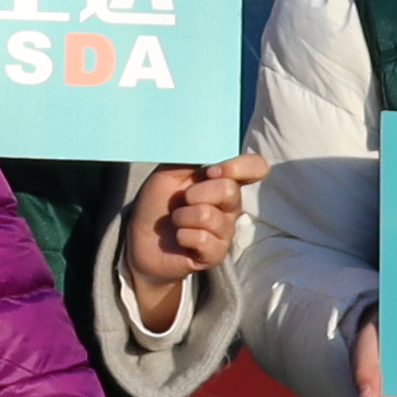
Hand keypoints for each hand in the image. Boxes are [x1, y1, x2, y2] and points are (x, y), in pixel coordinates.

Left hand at [117, 152, 266, 316]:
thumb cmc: (158, 203)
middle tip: (182, 200)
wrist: (141, 239)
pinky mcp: (216, 253)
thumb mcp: (169, 172)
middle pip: (230, 190)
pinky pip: (203, 239)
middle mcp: (230, 205)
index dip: (238, 166)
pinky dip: (183, 235)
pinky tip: (179, 237)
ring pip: (209, 215)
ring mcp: (225, 230)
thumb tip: (206, 143)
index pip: (255, 167)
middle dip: (197, 192)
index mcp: (224, 181)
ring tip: (176, 220)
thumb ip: (190, 157)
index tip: (211, 171)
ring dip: (182, 216)